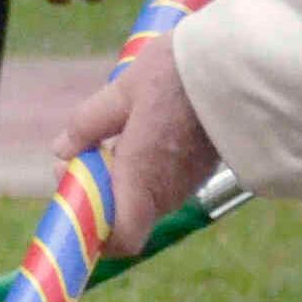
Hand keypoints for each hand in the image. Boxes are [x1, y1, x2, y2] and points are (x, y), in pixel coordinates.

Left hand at [59, 27, 221, 254]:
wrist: (239, 61)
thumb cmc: (178, 74)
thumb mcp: (123, 91)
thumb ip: (89, 125)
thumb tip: (62, 150)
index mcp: (142, 179)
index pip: (121, 239)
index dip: (93, 231)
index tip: (74, 192)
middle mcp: (167, 191)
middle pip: (124, 214)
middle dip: (96, 190)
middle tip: (81, 151)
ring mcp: (187, 182)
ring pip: (143, 195)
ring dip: (119, 175)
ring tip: (110, 133)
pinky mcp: (201, 168)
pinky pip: (163, 180)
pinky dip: (143, 167)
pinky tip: (141, 130)